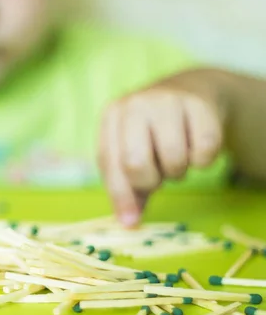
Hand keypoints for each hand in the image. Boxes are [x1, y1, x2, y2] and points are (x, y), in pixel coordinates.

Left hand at [98, 73, 226, 226]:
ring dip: (178, 170)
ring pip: (173, 159)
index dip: (121, 196)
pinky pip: (204, 151)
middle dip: (150, 180)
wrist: (191, 91)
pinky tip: (196, 147)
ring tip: (176, 157)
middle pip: (136, 164)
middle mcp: (135, 104)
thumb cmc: (152, 133)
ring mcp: (167, 100)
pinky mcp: (199, 104)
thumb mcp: (132, 154)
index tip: (131, 221)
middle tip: (158, 174)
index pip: (110, 164)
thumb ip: (128, 189)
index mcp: (111, 117)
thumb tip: (130, 223)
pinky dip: (203, 160)